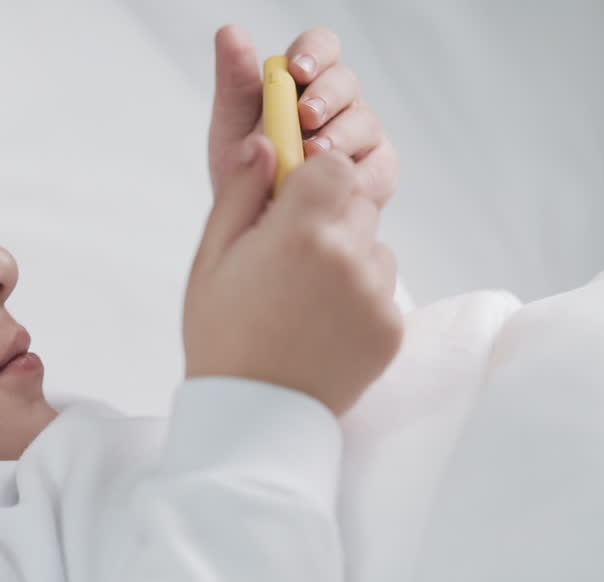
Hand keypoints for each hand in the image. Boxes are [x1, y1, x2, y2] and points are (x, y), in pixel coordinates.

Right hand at [184, 145, 402, 416]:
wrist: (253, 416)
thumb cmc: (221, 335)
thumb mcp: (211, 260)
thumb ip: (240, 193)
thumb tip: (265, 143)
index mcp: (299, 233)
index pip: (334, 166)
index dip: (313, 179)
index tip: (292, 200)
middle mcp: (347, 257)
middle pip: (357, 202)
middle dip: (329, 217)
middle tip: (292, 256)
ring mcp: (375, 296)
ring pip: (375, 245)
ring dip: (349, 257)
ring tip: (306, 296)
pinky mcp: (392, 329)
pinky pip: (383, 290)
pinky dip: (359, 298)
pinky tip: (322, 323)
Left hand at [208, 26, 398, 206]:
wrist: (257, 226)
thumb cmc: (250, 169)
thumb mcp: (232, 127)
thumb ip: (235, 82)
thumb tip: (230, 32)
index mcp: (305, 82)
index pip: (321, 48)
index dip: (314, 53)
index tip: (297, 70)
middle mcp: (339, 104)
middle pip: (346, 82)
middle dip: (326, 96)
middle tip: (305, 116)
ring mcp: (362, 137)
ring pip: (365, 122)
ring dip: (340, 136)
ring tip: (312, 155)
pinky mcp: (378, 172)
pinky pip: (379, 168)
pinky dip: (358, 176)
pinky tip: (338, 185)